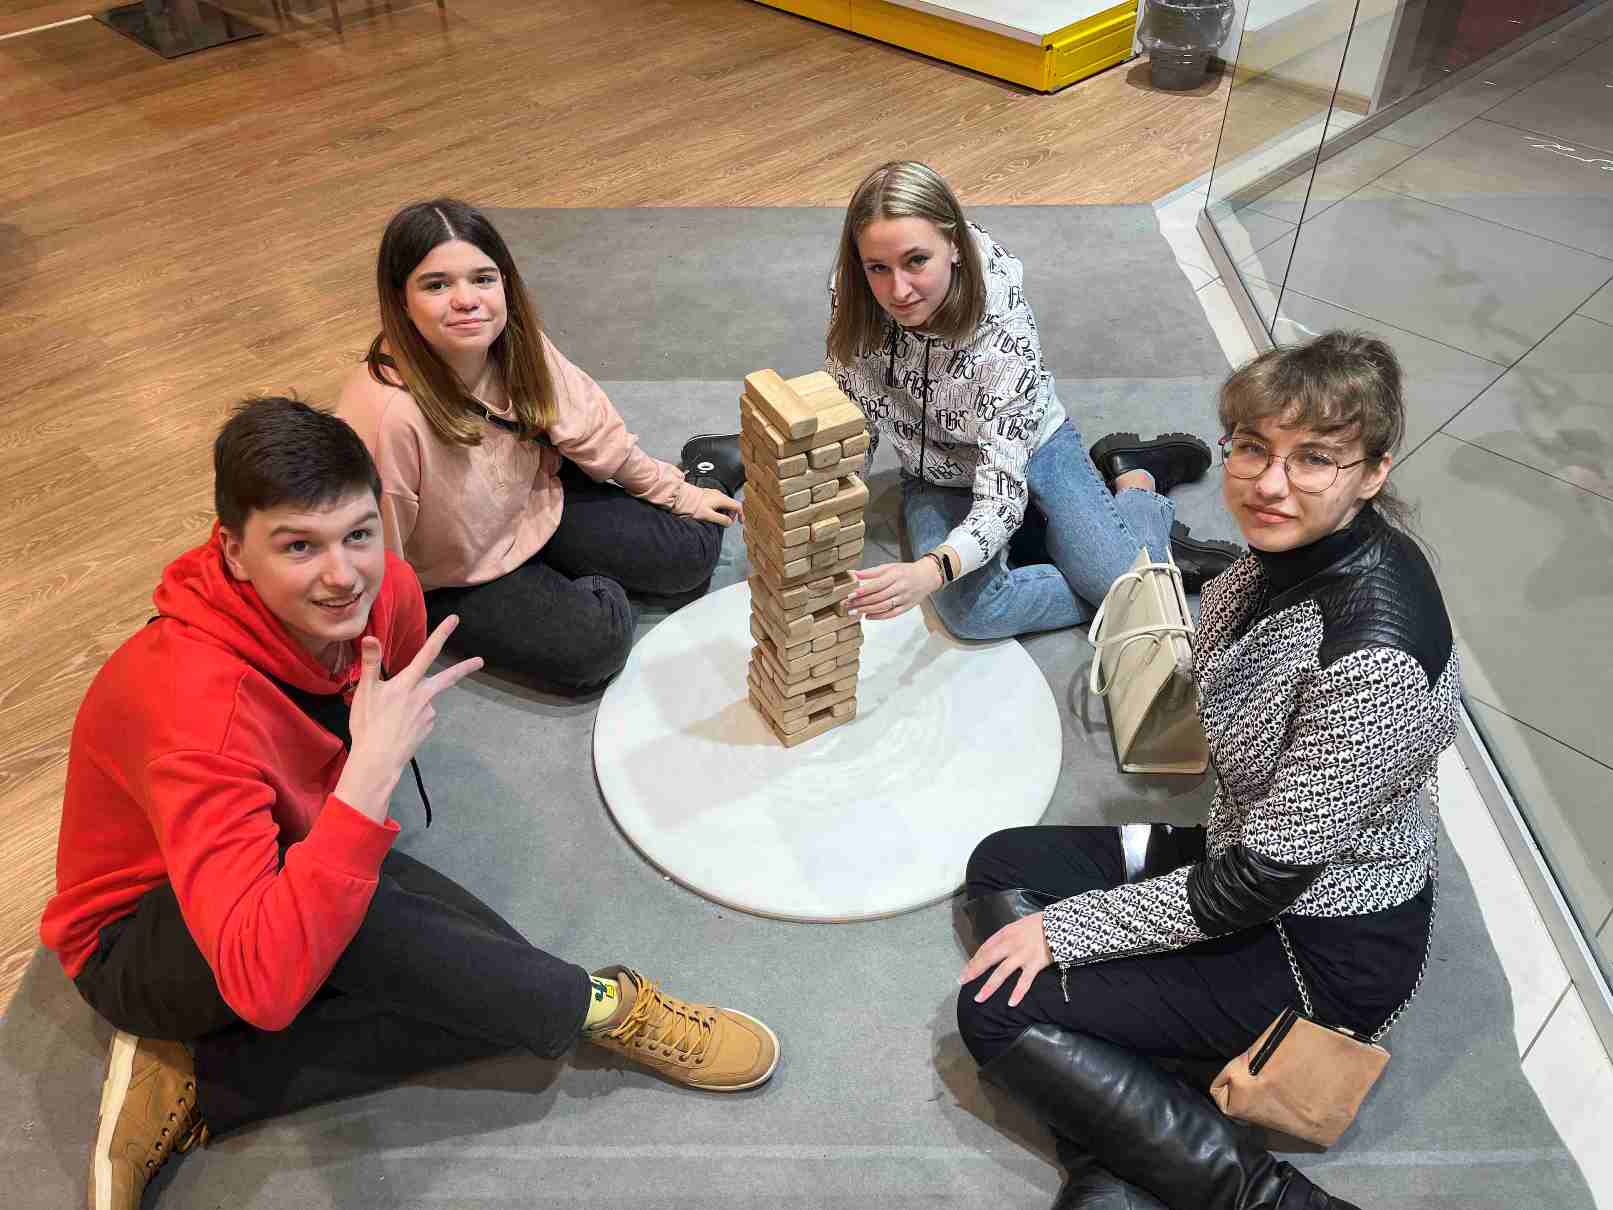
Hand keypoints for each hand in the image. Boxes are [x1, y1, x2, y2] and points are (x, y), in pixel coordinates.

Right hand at [334, 616, 483, 821]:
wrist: (379, 759)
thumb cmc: (369, 724)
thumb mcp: (365, 692)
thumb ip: (370, 663)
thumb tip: (370, 637)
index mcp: (408, 683)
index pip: (427, 652)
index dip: (441, 634)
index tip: (455, 620)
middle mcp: (424, 696)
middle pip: (447, 677)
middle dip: (464, 668)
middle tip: (480, 661)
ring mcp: (429, 713)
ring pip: (425, 699)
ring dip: (415, 701)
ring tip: (389, 717)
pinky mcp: (429, 727)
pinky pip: (422, 715)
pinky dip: (413, 717)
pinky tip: (398, 727)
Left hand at [690, 487, 741, 525]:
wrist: (681, 497)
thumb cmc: (693, 506)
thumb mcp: (709, 516)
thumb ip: (721, 520)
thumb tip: (730, 522)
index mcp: (722, 499)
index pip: (737, 506)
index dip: (741, 515)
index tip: (740, 522)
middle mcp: (719, 494)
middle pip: (731, 504)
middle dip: (732, 514)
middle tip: (727, 523)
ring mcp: (713, 493)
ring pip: (725, 502)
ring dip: (725, 511)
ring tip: (719, 519)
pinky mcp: (707, 494)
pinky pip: (718, 501)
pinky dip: (720, 508)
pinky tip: (713, 513)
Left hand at [845, 559, 942, 620]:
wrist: (927, 577)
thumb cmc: (905, 571)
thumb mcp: (889, 567)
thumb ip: (871, 572)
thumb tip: (853, 574)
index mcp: (896, 575)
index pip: (877, 584)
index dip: (863, 590)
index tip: (850, 595)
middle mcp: (900, 587)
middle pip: (878, 597)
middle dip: (861, 602)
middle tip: (847, 605)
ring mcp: (904, 599)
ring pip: (883, 607)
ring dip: (867, 610)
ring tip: (853, 612)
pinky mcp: (906, 607)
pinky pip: (891, 614)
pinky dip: (879, 616)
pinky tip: (867, 616)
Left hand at [959, 913, 1052, 1006]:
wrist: (1059, 923)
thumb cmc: (1038, 925)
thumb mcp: (1018, 926)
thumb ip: (1006, 937)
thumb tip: (993, 951)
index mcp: (1005, 933)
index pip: (985, 948)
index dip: (974, 961)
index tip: (966, 972)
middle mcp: (1010, 944)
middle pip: (988, 959)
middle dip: (974, 971)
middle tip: (962, 982)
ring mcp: (1022, 955)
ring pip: (1001, 973)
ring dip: (989, 987)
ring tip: (979, 999)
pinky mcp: (1035, 964)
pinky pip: (1024, 981)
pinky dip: (1018, 993)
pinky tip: (1011, 1004)